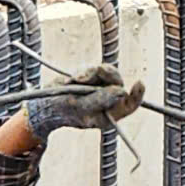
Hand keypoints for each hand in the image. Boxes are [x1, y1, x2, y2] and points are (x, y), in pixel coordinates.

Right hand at [26, 63, 144, 137]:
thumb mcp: (79, 106)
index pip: (130, 105)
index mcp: (110, 115)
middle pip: (118, 83)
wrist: (45, 103)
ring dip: (91, 73)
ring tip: (75, 79)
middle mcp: (108, 102)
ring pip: (105, 73)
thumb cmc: (62, 110)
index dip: (137, 95)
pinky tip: (72, 79)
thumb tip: (121, 91)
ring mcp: (100, 89)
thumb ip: (100, 100)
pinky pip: (93, 70)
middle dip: (107, 75)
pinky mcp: (92, 79)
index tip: (139, 83)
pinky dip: (83, 72)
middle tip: (97, 70)